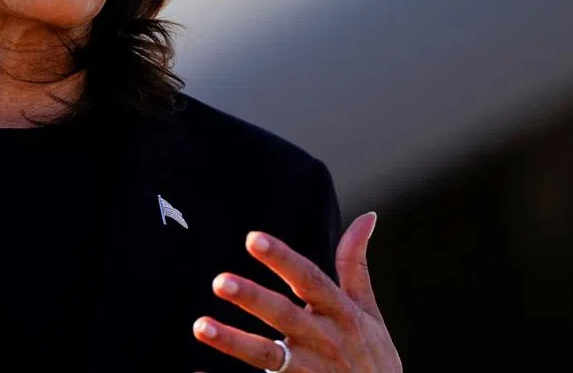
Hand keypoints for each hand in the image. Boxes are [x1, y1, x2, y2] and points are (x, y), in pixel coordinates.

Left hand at [194, 212, 401, 371]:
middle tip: (219, 281)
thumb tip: (367, 216)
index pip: (309, 279)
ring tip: (200, 326)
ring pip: (267, 356)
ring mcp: (311, 372)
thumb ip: (356, 266)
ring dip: (234, 342)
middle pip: (285, 316)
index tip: (252, 238)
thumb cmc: (372, 357)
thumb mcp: (368, 312)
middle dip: (253, 298)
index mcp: (341, 313)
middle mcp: (325, 341)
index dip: (282, 259)